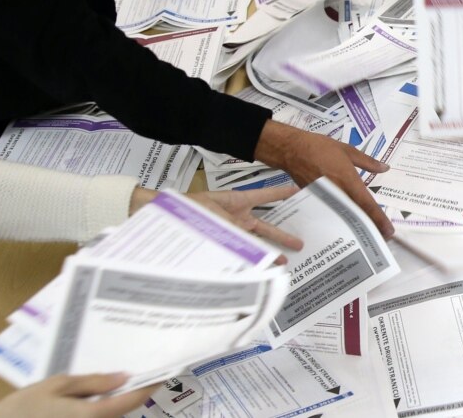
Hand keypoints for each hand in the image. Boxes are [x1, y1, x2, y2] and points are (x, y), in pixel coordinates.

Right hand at [0, 373, 154, 417]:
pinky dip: (100, 412)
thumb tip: (123, 377)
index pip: (132, 401)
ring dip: (114, 405)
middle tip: (137, 372)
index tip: (164, 374)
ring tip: (113, 383)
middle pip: (122, 413)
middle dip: (130, 395)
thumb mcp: (55, 386)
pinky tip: (90, 400)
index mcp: (91, 415)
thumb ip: (92, 382)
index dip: (150, 386)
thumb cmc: (21, 409)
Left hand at [129, 186, 304, 251]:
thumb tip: (254, 247)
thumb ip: (235, 229)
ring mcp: (230, 232)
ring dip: (269, 251)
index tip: (301, 192)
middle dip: (283, 234)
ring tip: (285, 262)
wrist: (161, 220)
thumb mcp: (215, 214)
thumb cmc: (188, 209)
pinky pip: (240, 252)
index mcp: (237, 201)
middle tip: (301, 242)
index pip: (266, 196)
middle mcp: (237, 217)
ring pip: (255, 242)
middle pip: (265, 225)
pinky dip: (250, 261)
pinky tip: (259, 271)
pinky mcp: (222, 245)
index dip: (283, 194)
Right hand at [254, 120, 393, 236]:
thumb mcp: (348, 150)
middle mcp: (338, 193)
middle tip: (382, 237)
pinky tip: (346, 222)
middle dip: (370, 227)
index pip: (367, 204)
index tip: (388, 231)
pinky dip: (340, 218)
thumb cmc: (320, 148)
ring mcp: (326, 199)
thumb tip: (385, 168)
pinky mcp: (316, 201)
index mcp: (348, 181)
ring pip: (344, 216)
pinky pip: (331, 212)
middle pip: (357, 215)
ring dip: (356, 224)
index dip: (378, 219)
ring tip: (367, 233)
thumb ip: (367, 162)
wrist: (291, 151)